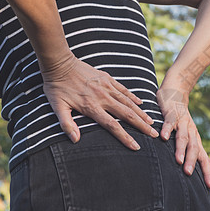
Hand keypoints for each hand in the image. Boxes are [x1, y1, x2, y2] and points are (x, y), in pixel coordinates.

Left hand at [41, 54, 158, 149]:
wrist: (60, 63)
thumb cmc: (56, 87)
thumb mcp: (57, 107)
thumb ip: (67, 124)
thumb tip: (75, 140)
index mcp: (92, 107)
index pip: (112, 126)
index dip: (125, 137)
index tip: (136, 146)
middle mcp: (103, 98)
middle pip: (126, 115)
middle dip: (141, 126)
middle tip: (153, 134)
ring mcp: (107, 87)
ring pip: (128, 102)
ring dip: (141, 113)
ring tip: (151, 122)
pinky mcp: (107, 79)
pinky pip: (124, 90)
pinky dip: (133, 97)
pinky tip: (140, 103)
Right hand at [156, 87, 209, 188]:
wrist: (176, 92)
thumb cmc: (180, 120)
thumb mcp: (185, 136)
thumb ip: (185, 151)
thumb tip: (185, 173)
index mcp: (196, 140)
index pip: (204, 158)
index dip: (208, 172)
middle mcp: (191, 132)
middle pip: (194, 148)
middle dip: (192, 162)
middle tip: (189, 174)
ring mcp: (182, 122)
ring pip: (183, 137)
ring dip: (181, 149)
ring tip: (179, 161)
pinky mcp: (172, 114)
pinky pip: (170, 122)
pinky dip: (167, 130)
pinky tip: (163, 138)